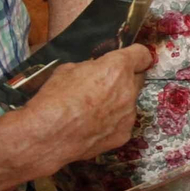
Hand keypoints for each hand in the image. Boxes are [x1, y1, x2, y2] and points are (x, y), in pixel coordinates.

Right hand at [21, 44, 152, 167]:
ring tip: (93, 110)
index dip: (136, 56)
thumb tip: (95, 71)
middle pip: (137, 79)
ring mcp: (128, 115)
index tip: (132, 59)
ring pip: (129, 103)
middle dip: (125, 79)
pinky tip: (92, 126)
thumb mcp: (68, 70)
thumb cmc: (54, 99)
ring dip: (117, 102)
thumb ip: (91, 68)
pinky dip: (112, 122)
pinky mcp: (124, 135)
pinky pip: (122, 123)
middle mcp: (129, 91)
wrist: (47, 135)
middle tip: (105, 85)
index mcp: (117, 69)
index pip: (142, 55)